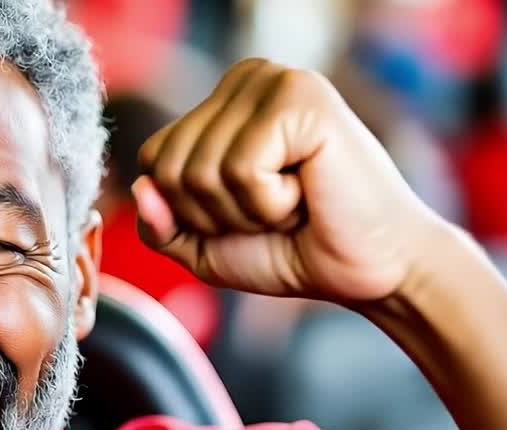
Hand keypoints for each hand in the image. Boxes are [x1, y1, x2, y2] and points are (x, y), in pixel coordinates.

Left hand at [135, 58, 444, 301]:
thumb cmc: (289, 250)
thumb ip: (159, 223)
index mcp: (221, 102)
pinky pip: (240, 170)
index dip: (188, 210)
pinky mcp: (303, 99)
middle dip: (214, 213)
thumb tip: (141, 185)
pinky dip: (269, 203)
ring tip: (293, 201)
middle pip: (170, 166)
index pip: (152, 159)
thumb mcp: (202, 245)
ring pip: (201, 171)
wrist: (365, 272)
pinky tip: (308, 191)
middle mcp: (246, 78)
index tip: (246, 210)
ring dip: (245, 211)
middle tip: (274, 211)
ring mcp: (275, 82)